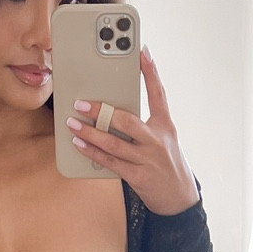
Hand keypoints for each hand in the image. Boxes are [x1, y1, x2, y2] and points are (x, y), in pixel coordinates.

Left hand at [65, 47, 199, 215]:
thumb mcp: (164, 139)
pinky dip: (92, 152)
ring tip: (72, 123)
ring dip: (89, 132)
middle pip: (126, 120)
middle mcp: (157, 140)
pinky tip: (79, 144)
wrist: (180, 198)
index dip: (151, 72)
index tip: (142, 52)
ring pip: (113, 142)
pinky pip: (110, 161)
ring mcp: (147, 158)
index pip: (159, 93)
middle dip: (102, 110)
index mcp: (165, 126)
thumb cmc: (167, 164)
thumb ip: (144, 124)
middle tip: (81, 102)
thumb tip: (113, 110)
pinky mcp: (138, 176)